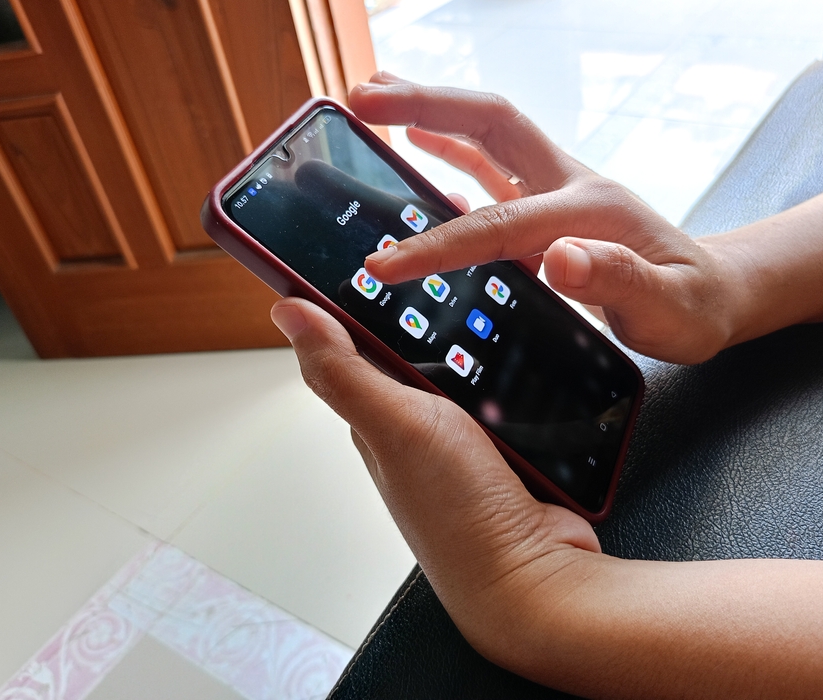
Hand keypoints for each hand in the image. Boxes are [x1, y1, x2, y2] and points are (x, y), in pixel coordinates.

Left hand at [270, 297, 606, 678]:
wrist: (536, 577)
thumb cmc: (459, 516)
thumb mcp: (395, 426)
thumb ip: (343, 369)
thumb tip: (286, 310)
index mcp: (377, 413)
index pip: (360, 337)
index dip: (368, 290)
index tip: (385, 246)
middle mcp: (415, 424)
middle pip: (423, 344)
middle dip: (441, 310)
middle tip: (466, 263)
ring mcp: (465, 436)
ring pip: (472, 364)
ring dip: (487, 340)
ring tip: (509, 297)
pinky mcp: (509, 444)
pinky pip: (511, 391)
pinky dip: (521, 372)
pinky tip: (537, 351)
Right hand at [350, 73, 746, 363]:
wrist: (710, 293)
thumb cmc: (688, 306)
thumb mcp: (667, 308)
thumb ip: (618, 281)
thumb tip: (560, 258)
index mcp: (589, 209)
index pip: (498, 223)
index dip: (439, 243)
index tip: (385, 264)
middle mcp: (567, 186)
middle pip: (489, 124)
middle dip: (425, 105)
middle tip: (363, 97)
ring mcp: (554, 191)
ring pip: (483, 136)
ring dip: (430, 113)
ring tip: (375, 98)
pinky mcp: (545, 207)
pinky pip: (488, 168)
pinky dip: (450, 149)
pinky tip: (421, 147)